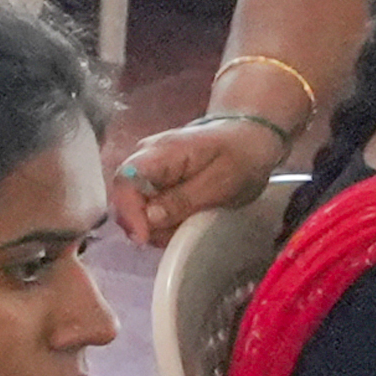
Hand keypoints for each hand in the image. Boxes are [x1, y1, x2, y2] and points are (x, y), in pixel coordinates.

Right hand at [113, 106, 290, 239]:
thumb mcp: (221, 182)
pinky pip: (148, 207)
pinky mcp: (154, 182)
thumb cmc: (241, 155)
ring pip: (136, 208)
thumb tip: (148, 219)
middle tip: (182, 229)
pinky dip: (164, 220)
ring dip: (159, 225)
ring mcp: (148, 170)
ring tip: (192, 221)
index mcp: (160, 152)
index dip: (129, 212)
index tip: (143, 239)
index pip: (125, 181)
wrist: (250, 136)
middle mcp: (144, 159)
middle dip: (148, 224)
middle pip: (126, 199)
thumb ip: (183, 200)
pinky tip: (188, 217)